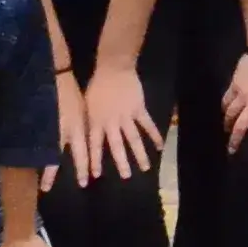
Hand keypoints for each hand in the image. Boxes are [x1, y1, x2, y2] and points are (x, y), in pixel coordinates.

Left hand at [72, 62, 159, 179]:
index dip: (95, 160)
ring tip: (145, 168)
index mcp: (97, 121)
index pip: (95, 145)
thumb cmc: (97, 86)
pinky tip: (160, 146)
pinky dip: (154, 135)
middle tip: (127, 177)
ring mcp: (127, 116)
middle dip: (121, 162)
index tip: (95, 176)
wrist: (113, 68)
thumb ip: (90, 122)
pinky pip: (147, 124)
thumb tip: (87, 137)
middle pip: (117, 145)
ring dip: (140, 154)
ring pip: (134, 138)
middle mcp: (112, 122)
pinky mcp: (139, 109)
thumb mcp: (87, 105)